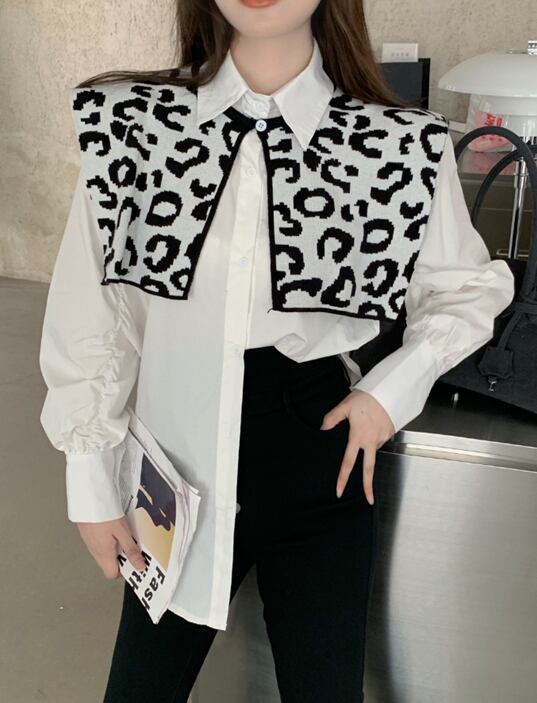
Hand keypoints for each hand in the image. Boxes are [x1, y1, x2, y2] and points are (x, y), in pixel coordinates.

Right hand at [77, 516, 146, 578]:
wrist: (88, 498)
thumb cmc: (104, 514)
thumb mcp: (123, 532)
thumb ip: (131, 550)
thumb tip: (139, 566)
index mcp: (104, 553)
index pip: (112, 574)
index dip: (124, 570)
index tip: (135, 562)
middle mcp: (94, 550)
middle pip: (109, 563)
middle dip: (122, 557)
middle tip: (132, 545)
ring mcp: (89, 542)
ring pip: (104, 552)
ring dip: (115, 547)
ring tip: (124, 534)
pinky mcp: (88, 533)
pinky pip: (99, 542)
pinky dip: (108, 539)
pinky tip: (114, 527)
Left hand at [320, 389, 394, 503]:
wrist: (389, 390)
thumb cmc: (366, 398)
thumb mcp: (345, 406)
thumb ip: (332, 418)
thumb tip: (322, 428)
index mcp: (357, 436)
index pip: (348, 462)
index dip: (342, 478)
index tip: (339, 491)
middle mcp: (371, 441)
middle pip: (369, 469)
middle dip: (369, 486)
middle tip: (369, 499)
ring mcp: (383, 438)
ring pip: (373, 448)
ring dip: (369, 444)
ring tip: (367, 423)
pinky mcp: (391, 433)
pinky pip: (381, 439)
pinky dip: (376, 435)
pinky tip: (374, 423)